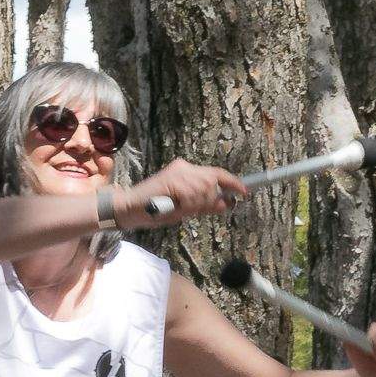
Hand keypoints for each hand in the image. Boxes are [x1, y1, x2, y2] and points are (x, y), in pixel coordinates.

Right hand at [117, 159, 246, 227]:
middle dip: (210, 199)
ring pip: (204, 189)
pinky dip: (187, 205)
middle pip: (213, 180)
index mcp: (187, 170)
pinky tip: (176, 207)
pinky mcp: (172, 179)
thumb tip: (227, 204)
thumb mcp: (185, 208)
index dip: (233, 182)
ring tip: (179, 208)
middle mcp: (184, 167)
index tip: (245, 191)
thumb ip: (204, 204)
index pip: (216, 173)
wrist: (130, 208)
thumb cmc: (156, 210)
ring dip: (196, 204)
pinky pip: (191, 195)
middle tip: (194, 209)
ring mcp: (178, 172)